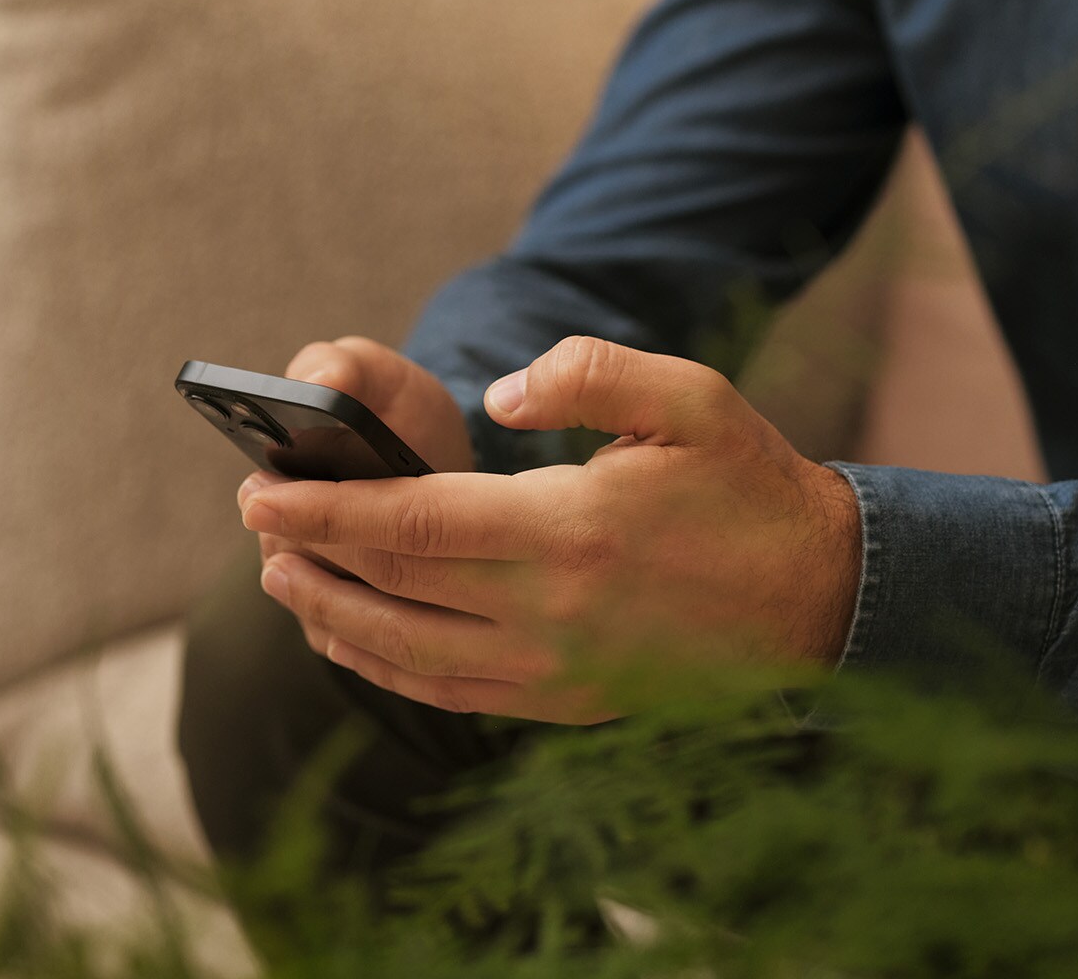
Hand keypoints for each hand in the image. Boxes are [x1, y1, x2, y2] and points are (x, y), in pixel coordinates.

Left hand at [238, 336, 861, 722]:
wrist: (824, 601)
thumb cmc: (747, 488)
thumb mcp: (688, 400)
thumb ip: (584, 374)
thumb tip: (492, 394)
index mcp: (567, 533)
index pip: (408, 523)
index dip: (322, 510)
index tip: (258, 492)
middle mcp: (549, 614)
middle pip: (391, 586)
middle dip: (308, 552)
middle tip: (253, 518)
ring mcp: (554, 671)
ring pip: (404, 654)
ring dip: (329, 616)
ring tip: (280, 576)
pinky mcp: (563, 704)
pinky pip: (447, 693)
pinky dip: (384, 668)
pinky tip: (348, 639)